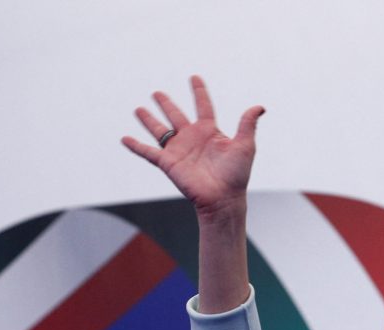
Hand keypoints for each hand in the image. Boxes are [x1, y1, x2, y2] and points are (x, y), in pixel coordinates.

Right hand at [121, 76, 263, 215]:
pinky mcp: (168, 162)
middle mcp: (193, 138)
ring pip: (160, 130)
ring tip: (138, 109)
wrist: (223, 198)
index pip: (203, 106)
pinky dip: (135, 146)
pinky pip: (148, 152)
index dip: (199, 92)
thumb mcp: (244, 146)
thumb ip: (248, 124)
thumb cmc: (236, 174)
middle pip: (176, 115)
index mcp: (210, 132)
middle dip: (167, 104)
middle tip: (157, 93)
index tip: (194, 77)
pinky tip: (124, 139)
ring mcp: (179, 150)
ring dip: (148, 120)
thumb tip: (260, 107)